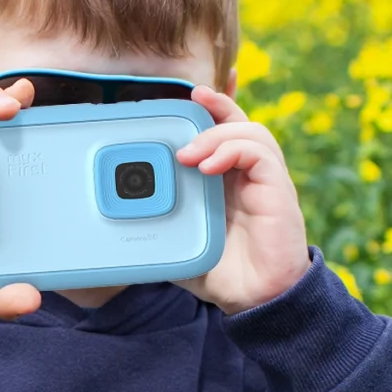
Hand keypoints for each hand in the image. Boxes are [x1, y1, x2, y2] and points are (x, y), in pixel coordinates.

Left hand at [175, 86, 311, 313]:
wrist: (257, 301)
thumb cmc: (222, 273)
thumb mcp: (179, 245)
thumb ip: (156, 230)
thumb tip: (114, 230)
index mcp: (227, 179)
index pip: (224, 130)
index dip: (214, 106)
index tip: (193, 90)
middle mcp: (248, 174)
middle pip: (238, 120)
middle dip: (217, 102)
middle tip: (191, 96)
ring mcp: (265, 181)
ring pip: (249, 131)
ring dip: (216, 134)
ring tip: (188, 154)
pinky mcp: (278, 191)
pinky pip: (261, 154)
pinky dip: (233, 151)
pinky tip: (209, 167)